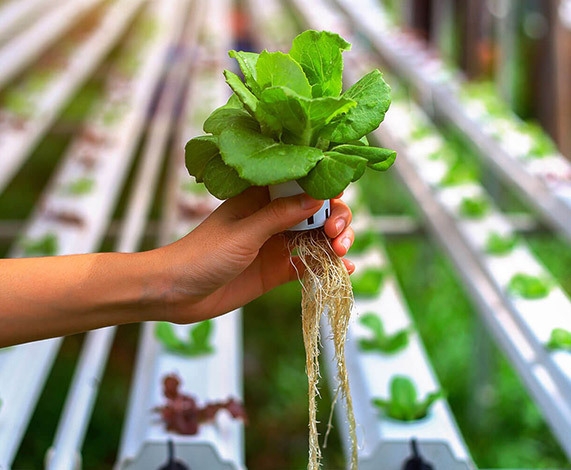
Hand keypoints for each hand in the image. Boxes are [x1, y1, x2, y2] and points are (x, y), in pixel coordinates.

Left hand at [150, 186, 354, 322]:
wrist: (177, 293)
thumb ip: (280, 216)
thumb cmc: (203, 254)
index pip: (301, 183)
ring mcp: (276, 245)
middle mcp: (273, 218)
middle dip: (334, 219)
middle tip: (336, 235)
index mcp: (261, 198)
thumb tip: (318, 197)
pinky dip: (327, 267)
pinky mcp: (277, 271)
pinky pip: (308, 266)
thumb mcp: (244, 232)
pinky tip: (344, 271)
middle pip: (316, 212)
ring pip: (317, 238)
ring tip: (342, 253)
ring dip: (335, 243)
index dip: (323, 187)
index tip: (337, 197)